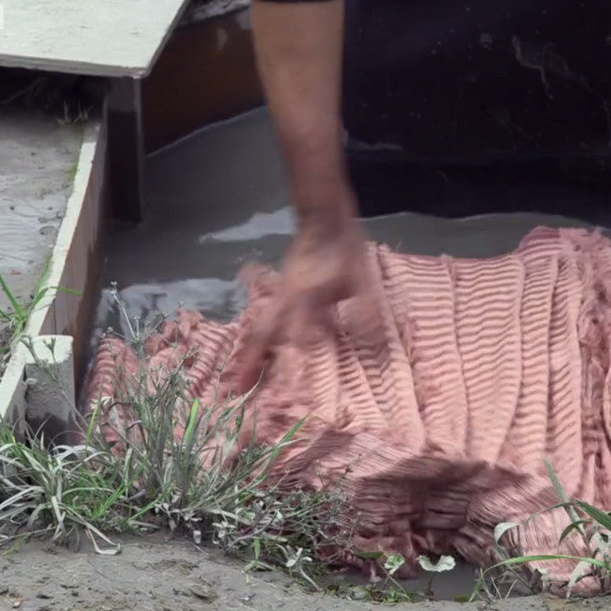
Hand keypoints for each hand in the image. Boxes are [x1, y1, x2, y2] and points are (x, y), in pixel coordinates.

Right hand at [232, 215, 380, 389]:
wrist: (323, 218)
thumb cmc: (343, 248)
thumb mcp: (360, 278)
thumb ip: (364, 310)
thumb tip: (374, 344)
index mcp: (305, 297)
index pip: (298, 339)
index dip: (295, 366)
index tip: (292, 393)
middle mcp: (286, 300)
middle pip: (264, 335)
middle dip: (250, 362)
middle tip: (237, 390)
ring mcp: (280, 295)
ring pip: (260, 329)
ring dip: (249, 353)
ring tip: (238, 379)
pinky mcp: (281, 293)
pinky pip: (265, 320)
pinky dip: (257, 339)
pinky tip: (256, 353)